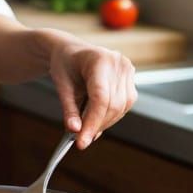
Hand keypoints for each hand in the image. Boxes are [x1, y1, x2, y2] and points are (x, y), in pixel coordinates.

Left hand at [39, 28, 136, 148]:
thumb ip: (69, 109)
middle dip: (97, 125)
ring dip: (104, 122)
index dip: (92, 122)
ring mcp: (127, 69)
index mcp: (99, 60)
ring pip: (121, 107)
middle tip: (81, 140)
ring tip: (87, 129)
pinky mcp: (131, 78)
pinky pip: (125, 104)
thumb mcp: (62, 86)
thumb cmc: (65, 64)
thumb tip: (74, 130)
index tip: (81, 141)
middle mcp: (118, 63)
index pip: (100, 98)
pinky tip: (97, 118)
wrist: (71, 51)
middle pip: (113, 105)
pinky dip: (111, 115)